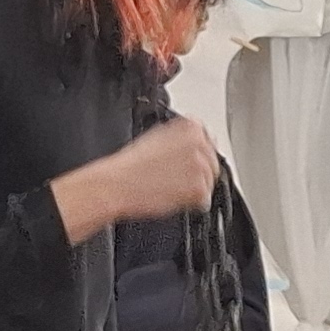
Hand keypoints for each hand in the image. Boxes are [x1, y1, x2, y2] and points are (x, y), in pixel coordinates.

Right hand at [54, 113, 220, 241]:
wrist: (117, 184)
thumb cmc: (130, 164)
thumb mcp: (157, 136)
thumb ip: (181, 137)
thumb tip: (196, 143)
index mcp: (191, 127)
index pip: (208, 142)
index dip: (195, 158)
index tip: (182, 165)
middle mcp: (200, 143)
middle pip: (212, 163)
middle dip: (198, 174)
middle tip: (174, 180)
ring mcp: (202, 166)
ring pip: (209, 183)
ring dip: (193, 189)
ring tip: (169, 187)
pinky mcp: (199, 189)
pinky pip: (204, 200)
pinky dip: (190, 203)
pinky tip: (171, 196)